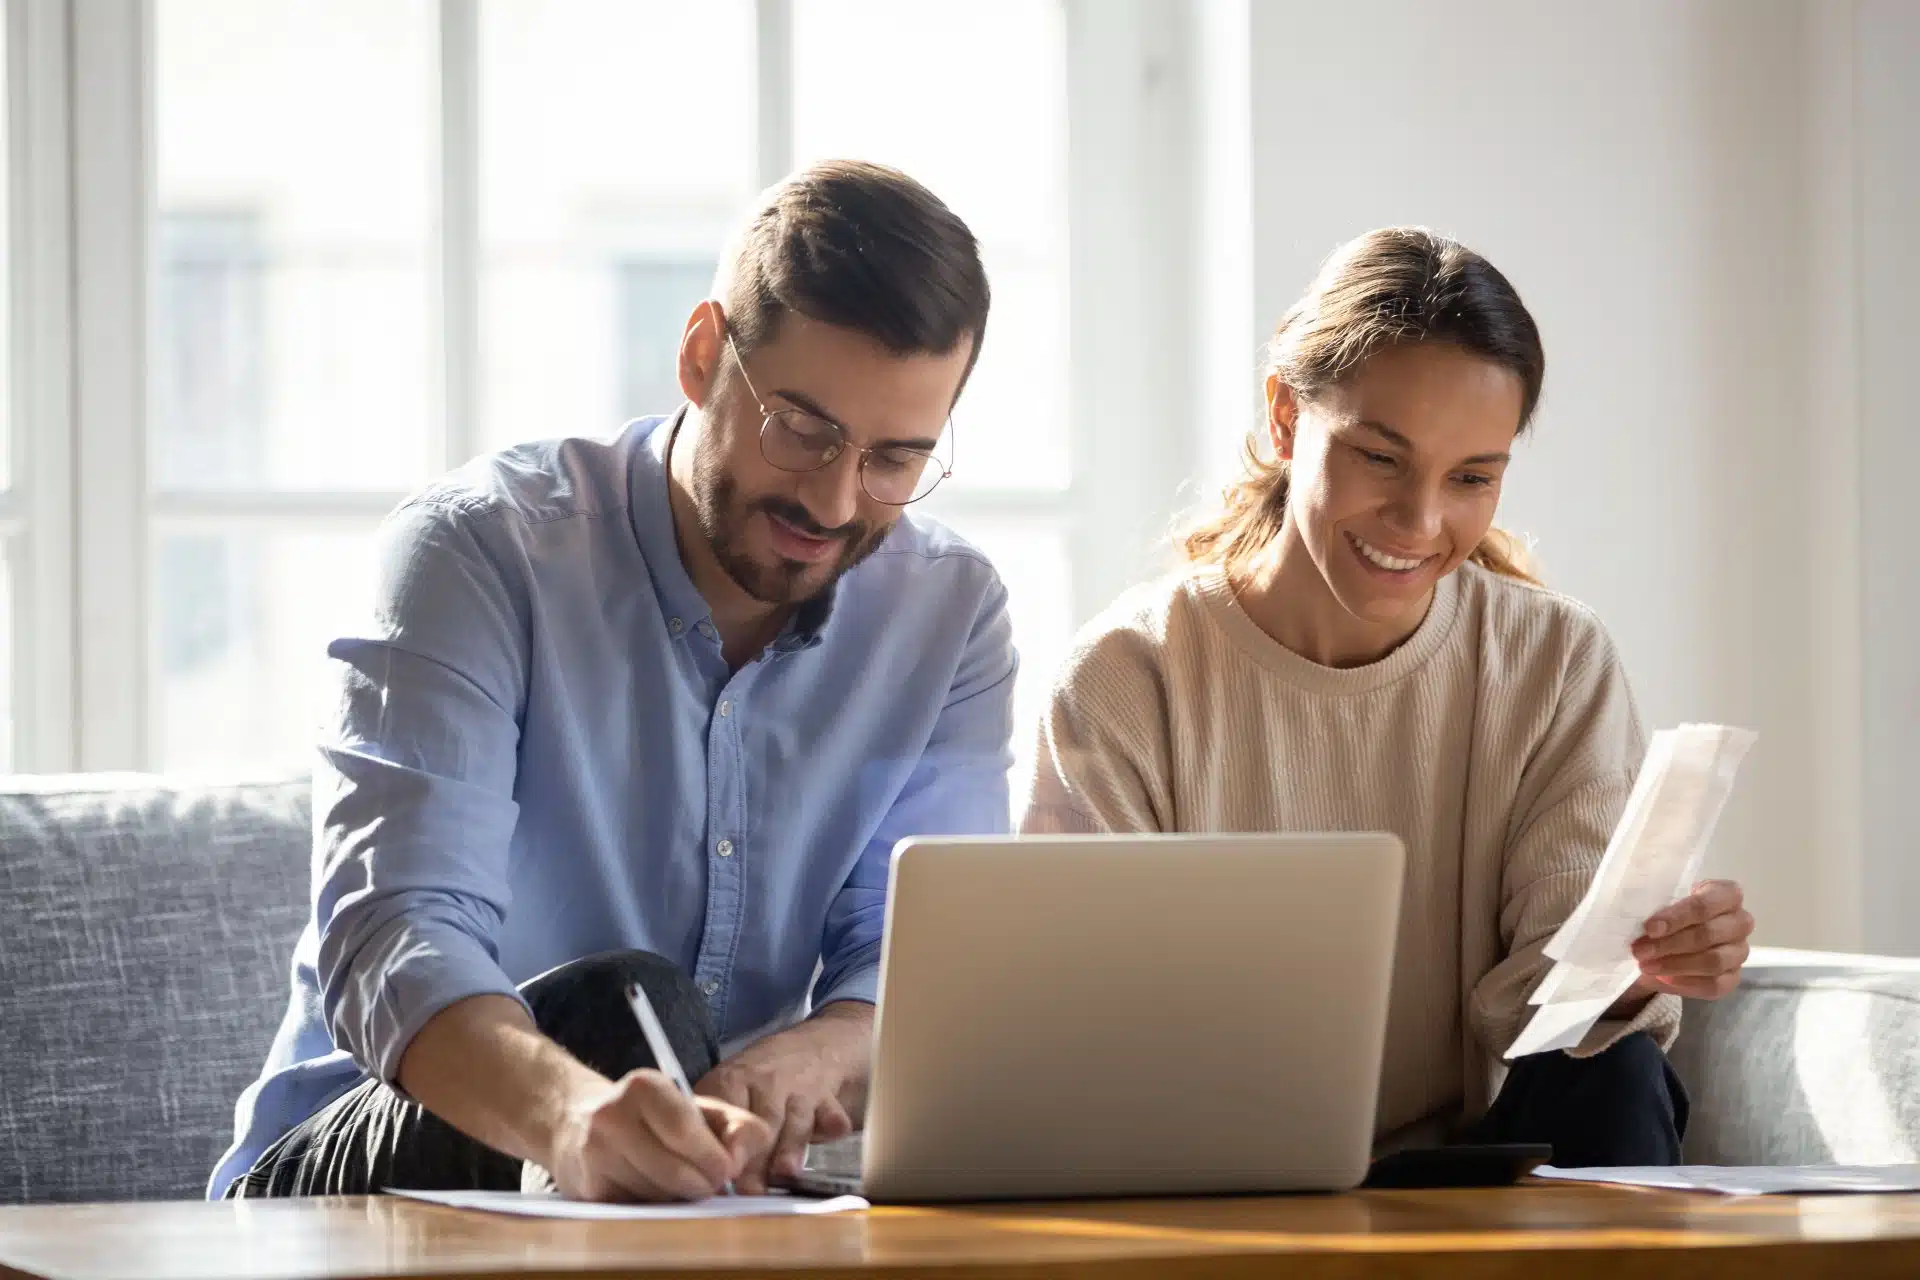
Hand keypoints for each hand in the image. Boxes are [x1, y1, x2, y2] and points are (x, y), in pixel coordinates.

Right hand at [544, 1068, 772, 1200]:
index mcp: (643, 1087)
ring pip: (658, 1195)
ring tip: (679, 1181)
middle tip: (712, 1184)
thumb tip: (741, 1159)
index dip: (712, 1158)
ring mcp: (594, 1154)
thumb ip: (735, 1125)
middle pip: (674, 1171)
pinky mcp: (589, 1188)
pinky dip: (656, 1205)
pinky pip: (639, 1209)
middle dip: (702, 1184)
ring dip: (680, 1197)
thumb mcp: (695, 1107)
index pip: (684, 1131)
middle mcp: (611, 1117)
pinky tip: (653, 1188)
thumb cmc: (651, 1115)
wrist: (576, 1121)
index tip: (727, 1171)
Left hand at [696, 1002, 873, 1183]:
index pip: (724, 1110)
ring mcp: (799, 1090)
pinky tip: (833, 1131)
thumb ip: (714, 1129)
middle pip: (760, 1122)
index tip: (721, 1169)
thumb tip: (697, 1176)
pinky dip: (834, 1123)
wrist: (812, 1048)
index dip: (723, 1141)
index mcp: (732, 1082)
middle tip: (749, 1189)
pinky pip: (832, 1113)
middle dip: (756, 1157)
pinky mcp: (828, 1100)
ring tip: (786, 1171)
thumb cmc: (760, 1081)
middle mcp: (766, 1083)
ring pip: (794, 1120)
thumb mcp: (728, 1090)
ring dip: (790, 1145)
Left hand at [1628, 878, 1754, 999]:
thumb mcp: (1660, 902)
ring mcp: (1739, 951)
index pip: (1707, 903)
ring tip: (1646, 965)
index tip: (1649, 927)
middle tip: (1640, 950)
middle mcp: (1740, 922)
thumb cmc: (1667, 914)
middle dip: (1670, 943)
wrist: (1667, 942)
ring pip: (1713, 961)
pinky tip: (1662, 979)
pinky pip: (1714, 985)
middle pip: (1708, 933)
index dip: (1678, 916)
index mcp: (1726, 894)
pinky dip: (1685, 983)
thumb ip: (1653, 904)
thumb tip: (1632, 914)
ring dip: (1675, 965)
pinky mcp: (1733, 978)